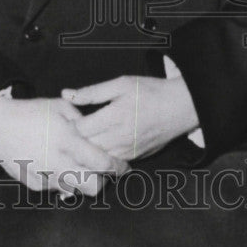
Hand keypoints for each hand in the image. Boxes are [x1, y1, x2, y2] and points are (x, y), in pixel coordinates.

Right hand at [0, 95, 128, 195]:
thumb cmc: (30, 112)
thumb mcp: (60, 107)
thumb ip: (82, 120)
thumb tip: (97, 132)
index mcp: (67, 140)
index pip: (102, 162)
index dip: (117, 167)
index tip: (123, 167)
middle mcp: (58, 162)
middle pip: (92, 187)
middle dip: (103, 182)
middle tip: (102, 172)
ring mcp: (44, 176)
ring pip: (75, 191)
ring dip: (82, 181)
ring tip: (78, 166)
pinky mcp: (34, 184)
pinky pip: (56, 188)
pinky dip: (62, 180)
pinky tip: (56, 165)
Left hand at [62, 75, 198, 160]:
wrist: (180, 107)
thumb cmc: (150, 92)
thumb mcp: (121, 84)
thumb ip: (92, 92)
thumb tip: (66, 94)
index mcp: (114, 117)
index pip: (80, 130)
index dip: (69, 125)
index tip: (65, 119)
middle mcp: (120, 138)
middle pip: (86, 147)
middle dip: (75, 140)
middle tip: (69, 131)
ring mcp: (128, 151)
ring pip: (97, 159)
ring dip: (87, 151)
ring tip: (82, 140)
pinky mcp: (135, 158)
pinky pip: (111, 162)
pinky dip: (102, 157)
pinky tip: (99, 147)